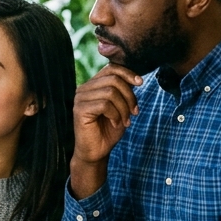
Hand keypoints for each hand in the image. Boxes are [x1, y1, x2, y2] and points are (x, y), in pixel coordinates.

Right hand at [70, 65, 141, 197]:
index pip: (111, 68)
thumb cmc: (108, 130)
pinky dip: (116, 115)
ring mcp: (80, 98)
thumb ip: (124, 91)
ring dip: (124, 108)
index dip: (128, 73)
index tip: (140, 83)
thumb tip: (136, 77)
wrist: (97, 152)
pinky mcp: (80, 110)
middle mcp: (84, 89)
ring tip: (125, 121)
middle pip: (113, 79)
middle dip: (129, 95)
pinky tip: (116, 124)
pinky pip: (105, 105)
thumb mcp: (121, 107)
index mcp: (93, 85)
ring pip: (111, 92)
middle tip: (135, 112)